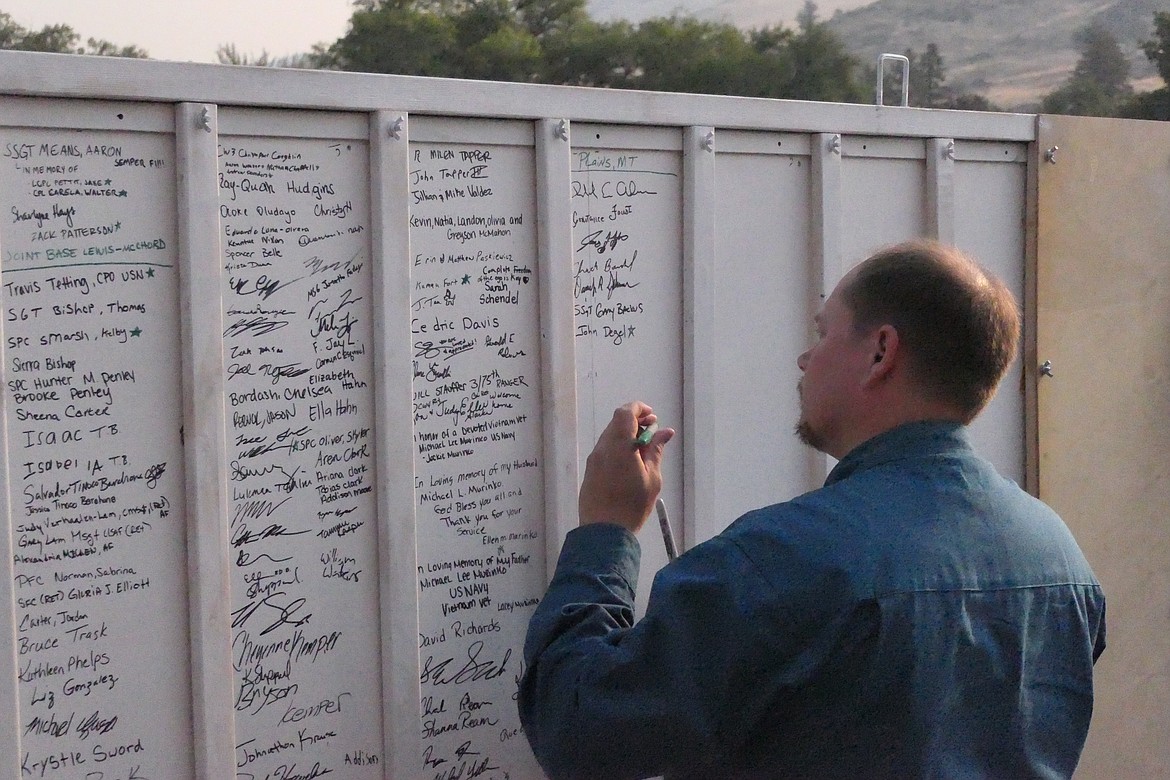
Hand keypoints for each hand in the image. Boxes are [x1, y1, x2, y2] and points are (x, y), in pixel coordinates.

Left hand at [579, 401, 673, 532]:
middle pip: (617, 423)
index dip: (639, 409)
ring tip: (643, 450)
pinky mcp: (590, 470)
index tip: (652, 417)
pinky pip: (605, 450)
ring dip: (626, 435)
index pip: (625, 413)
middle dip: (635, 422)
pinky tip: (630, 462)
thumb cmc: (632, 506)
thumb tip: (665, 432)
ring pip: (610, 436)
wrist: (603, 532)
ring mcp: (594, 459)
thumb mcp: (652, 479)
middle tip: (652, 432)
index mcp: (619, 446)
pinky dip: (618, 447)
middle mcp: (603, 448)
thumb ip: (656, 451)